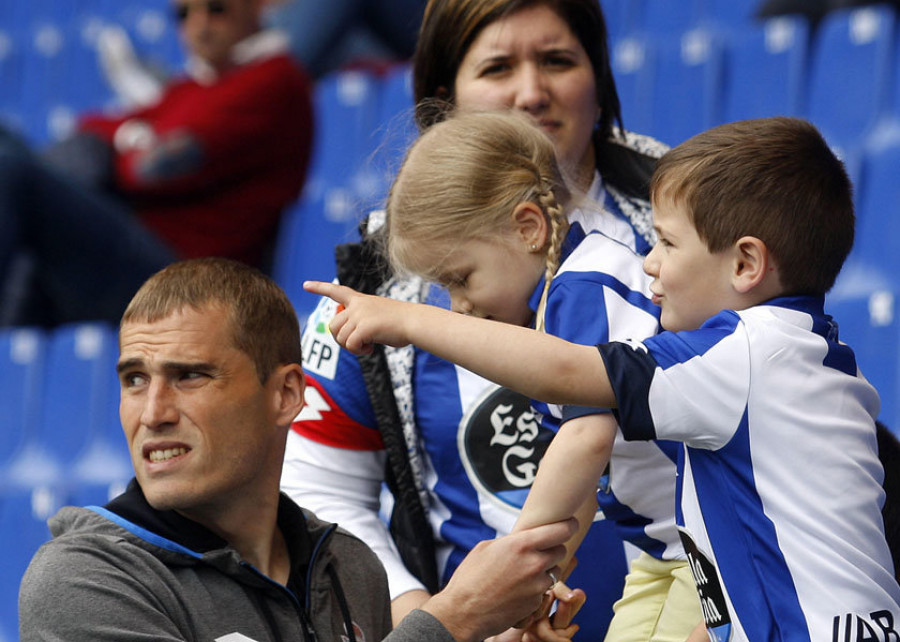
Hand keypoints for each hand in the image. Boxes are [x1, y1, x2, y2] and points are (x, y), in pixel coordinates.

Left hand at [303, 280, 414, 353]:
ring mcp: (360, 315)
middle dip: (340, 339)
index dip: (320, 288)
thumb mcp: (377, 316)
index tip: (305, 284)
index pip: (336, 291)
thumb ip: (361, 322)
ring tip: (368, 347)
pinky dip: (359, 351)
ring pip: (341, 338)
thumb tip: (348, 339)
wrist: (415, 322)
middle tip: (357, 345)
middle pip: (332, 326)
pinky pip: (350, 345)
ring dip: (352, 348)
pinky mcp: (364, 327)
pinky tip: (371, 349)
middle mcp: (357, 305)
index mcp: (360, 300)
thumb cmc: (401, 323)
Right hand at [420, 519, 577, 641]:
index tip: (570, 524)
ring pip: (554, 572)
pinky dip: (535, 590)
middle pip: (561, 551)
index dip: (568, 525)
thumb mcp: (486, 548)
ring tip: (522, 575)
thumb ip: (511, 541)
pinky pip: (543, 592)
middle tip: (539, 551)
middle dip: (553, 549)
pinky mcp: (536, 604)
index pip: (560, 530)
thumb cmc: (470, 578)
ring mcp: (537, 586)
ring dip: (544, 572)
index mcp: (521, 545)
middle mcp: (534, 564)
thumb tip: (523, 538)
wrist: (463, 613)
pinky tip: (516, 591)